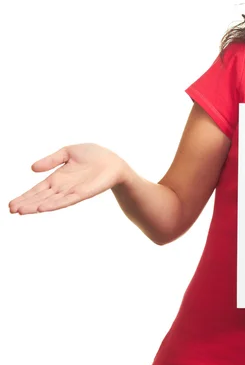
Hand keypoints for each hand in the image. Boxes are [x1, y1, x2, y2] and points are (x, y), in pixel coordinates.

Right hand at [9, 143, 129, 213]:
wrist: (113, 161)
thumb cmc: (93, 155)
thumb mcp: (68, 153)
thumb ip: (51, 160)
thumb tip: (32, 168)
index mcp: (57, 178)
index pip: (37, 190)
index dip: (25, 196)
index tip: (11, 205)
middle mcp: (62, 188)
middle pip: (40, 198)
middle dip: (26, 204)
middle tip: (11, 210)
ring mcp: (72, 191)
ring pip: (50, 201)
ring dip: (36, 206)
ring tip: (21, 211)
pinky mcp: (83, 193)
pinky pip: (66, 200)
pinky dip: (54, 204)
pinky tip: (42, 208)